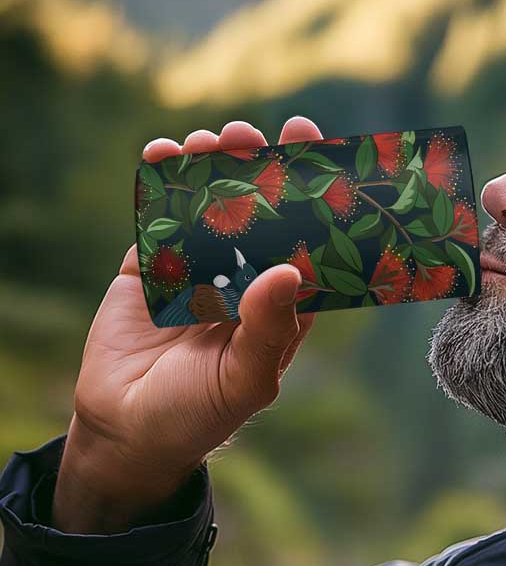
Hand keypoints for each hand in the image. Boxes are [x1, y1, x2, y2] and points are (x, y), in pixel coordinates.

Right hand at [53, 117, 324, 531]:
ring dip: (212, 169)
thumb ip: (269, 328)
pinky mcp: (150, 267)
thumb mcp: (244, 379)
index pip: (305, 244)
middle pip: (258, 215)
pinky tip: (164, 154)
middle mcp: (244, 280)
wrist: (127, 431)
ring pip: (209, 207)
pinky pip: (159, 218)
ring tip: (212, 140)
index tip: (317, 156)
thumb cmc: (199, 414)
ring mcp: (197, 270)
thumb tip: (290, 270)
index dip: (312, 202)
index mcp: (280, 306)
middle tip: (254, 134)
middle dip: (258, 171)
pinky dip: (161, 185)